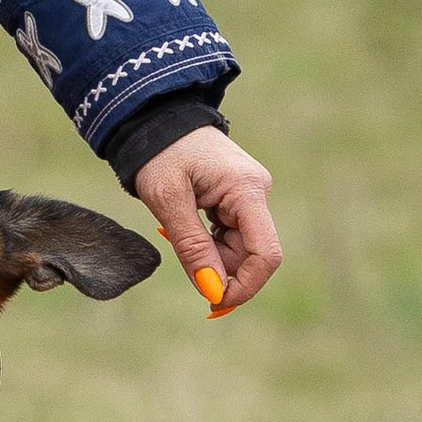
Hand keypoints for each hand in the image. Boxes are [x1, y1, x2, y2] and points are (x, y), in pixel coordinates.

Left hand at [131, 126, 278, 315]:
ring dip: (210, 255)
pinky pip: (230, 236)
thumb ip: (192, 246)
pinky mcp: (237, 199)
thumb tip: (212, 290)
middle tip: (184, 263)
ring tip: (177, 230)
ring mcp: (249, 197)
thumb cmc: (159, 153)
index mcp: (247, 191)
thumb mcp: (168, 200)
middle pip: (251, 254)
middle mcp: (256, 194)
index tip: (215, 302)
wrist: (156, 119)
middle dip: (220, 269)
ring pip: (239, 248)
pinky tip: (186, 226)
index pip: (266, 253)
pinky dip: (208, 243)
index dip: (245, 285)